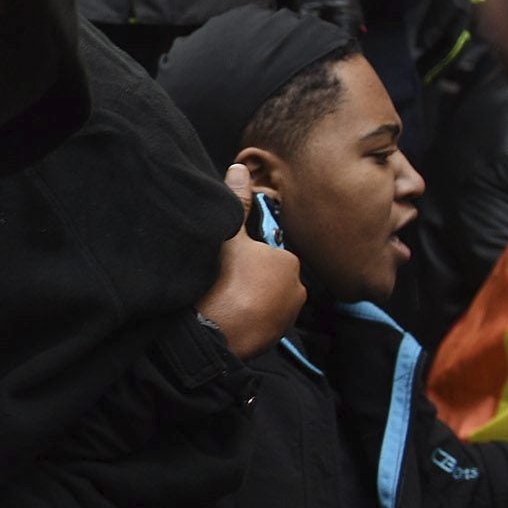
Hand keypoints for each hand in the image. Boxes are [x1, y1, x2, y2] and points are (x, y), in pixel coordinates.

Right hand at [196, 164, 304, 359]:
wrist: (210, 334)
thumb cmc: (222, 281)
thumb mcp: (227, 236)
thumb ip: (237, 203)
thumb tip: (240, 168)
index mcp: (289, 262)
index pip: (267, 250)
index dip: (244, 253)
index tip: (226, 261)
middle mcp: (297, 290)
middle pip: (268, 274)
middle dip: (250, 276)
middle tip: (222, 278)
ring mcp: (286, 318)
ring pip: (265, 298)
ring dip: (249, 297)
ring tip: (223, 296)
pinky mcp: (274, 339)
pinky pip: (261, 320)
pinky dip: (248, 317)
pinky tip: (228, 314)